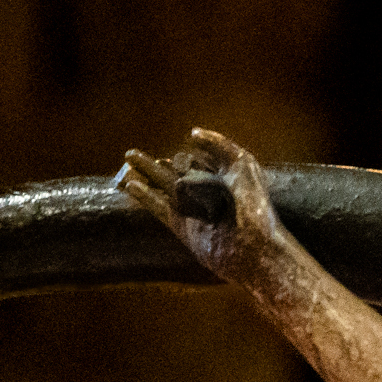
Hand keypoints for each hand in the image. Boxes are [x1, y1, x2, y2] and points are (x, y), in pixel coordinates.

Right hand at [116, 128, 291, 286]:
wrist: (253, 248)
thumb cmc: (254, 205)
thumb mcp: (243, 165)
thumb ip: (219, 144)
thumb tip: (192, 133)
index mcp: (226, 179)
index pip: (198, 162)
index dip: (186, 157)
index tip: (180, 155)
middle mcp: (208, 194)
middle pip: (176, 174)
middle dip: (155, 165)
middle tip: (131, 155)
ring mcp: (195, 211)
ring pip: (164, 188)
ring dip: (145, 174)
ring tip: (127, 162)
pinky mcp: (184, 229)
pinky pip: (160, 208)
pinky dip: (145, 196)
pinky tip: (130, 184)